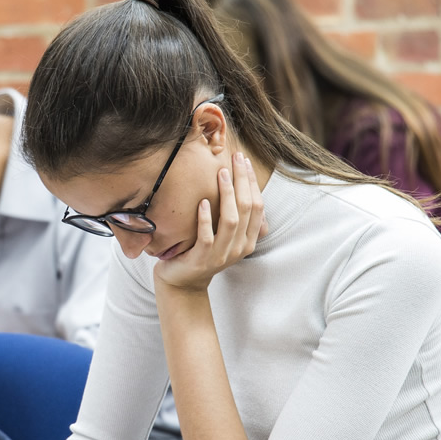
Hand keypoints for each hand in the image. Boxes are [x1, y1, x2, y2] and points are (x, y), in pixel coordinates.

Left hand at [153, 152, 265, 290]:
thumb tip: (240, 185)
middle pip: (247, 208)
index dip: (252, 182)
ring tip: (220, 173)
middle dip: (243, 180)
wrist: (183, 282)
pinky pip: (207, 236)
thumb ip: (235, 218)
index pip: (257, 206)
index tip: (245, 161)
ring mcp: (221, 254)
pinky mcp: (203, 259)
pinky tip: (202, 202)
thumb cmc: (202, 252)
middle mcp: (239, 247)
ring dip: (227, 194)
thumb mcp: (224, 236)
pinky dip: (206, 218)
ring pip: (231, 220)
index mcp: (248, 240)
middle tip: (236, 158)